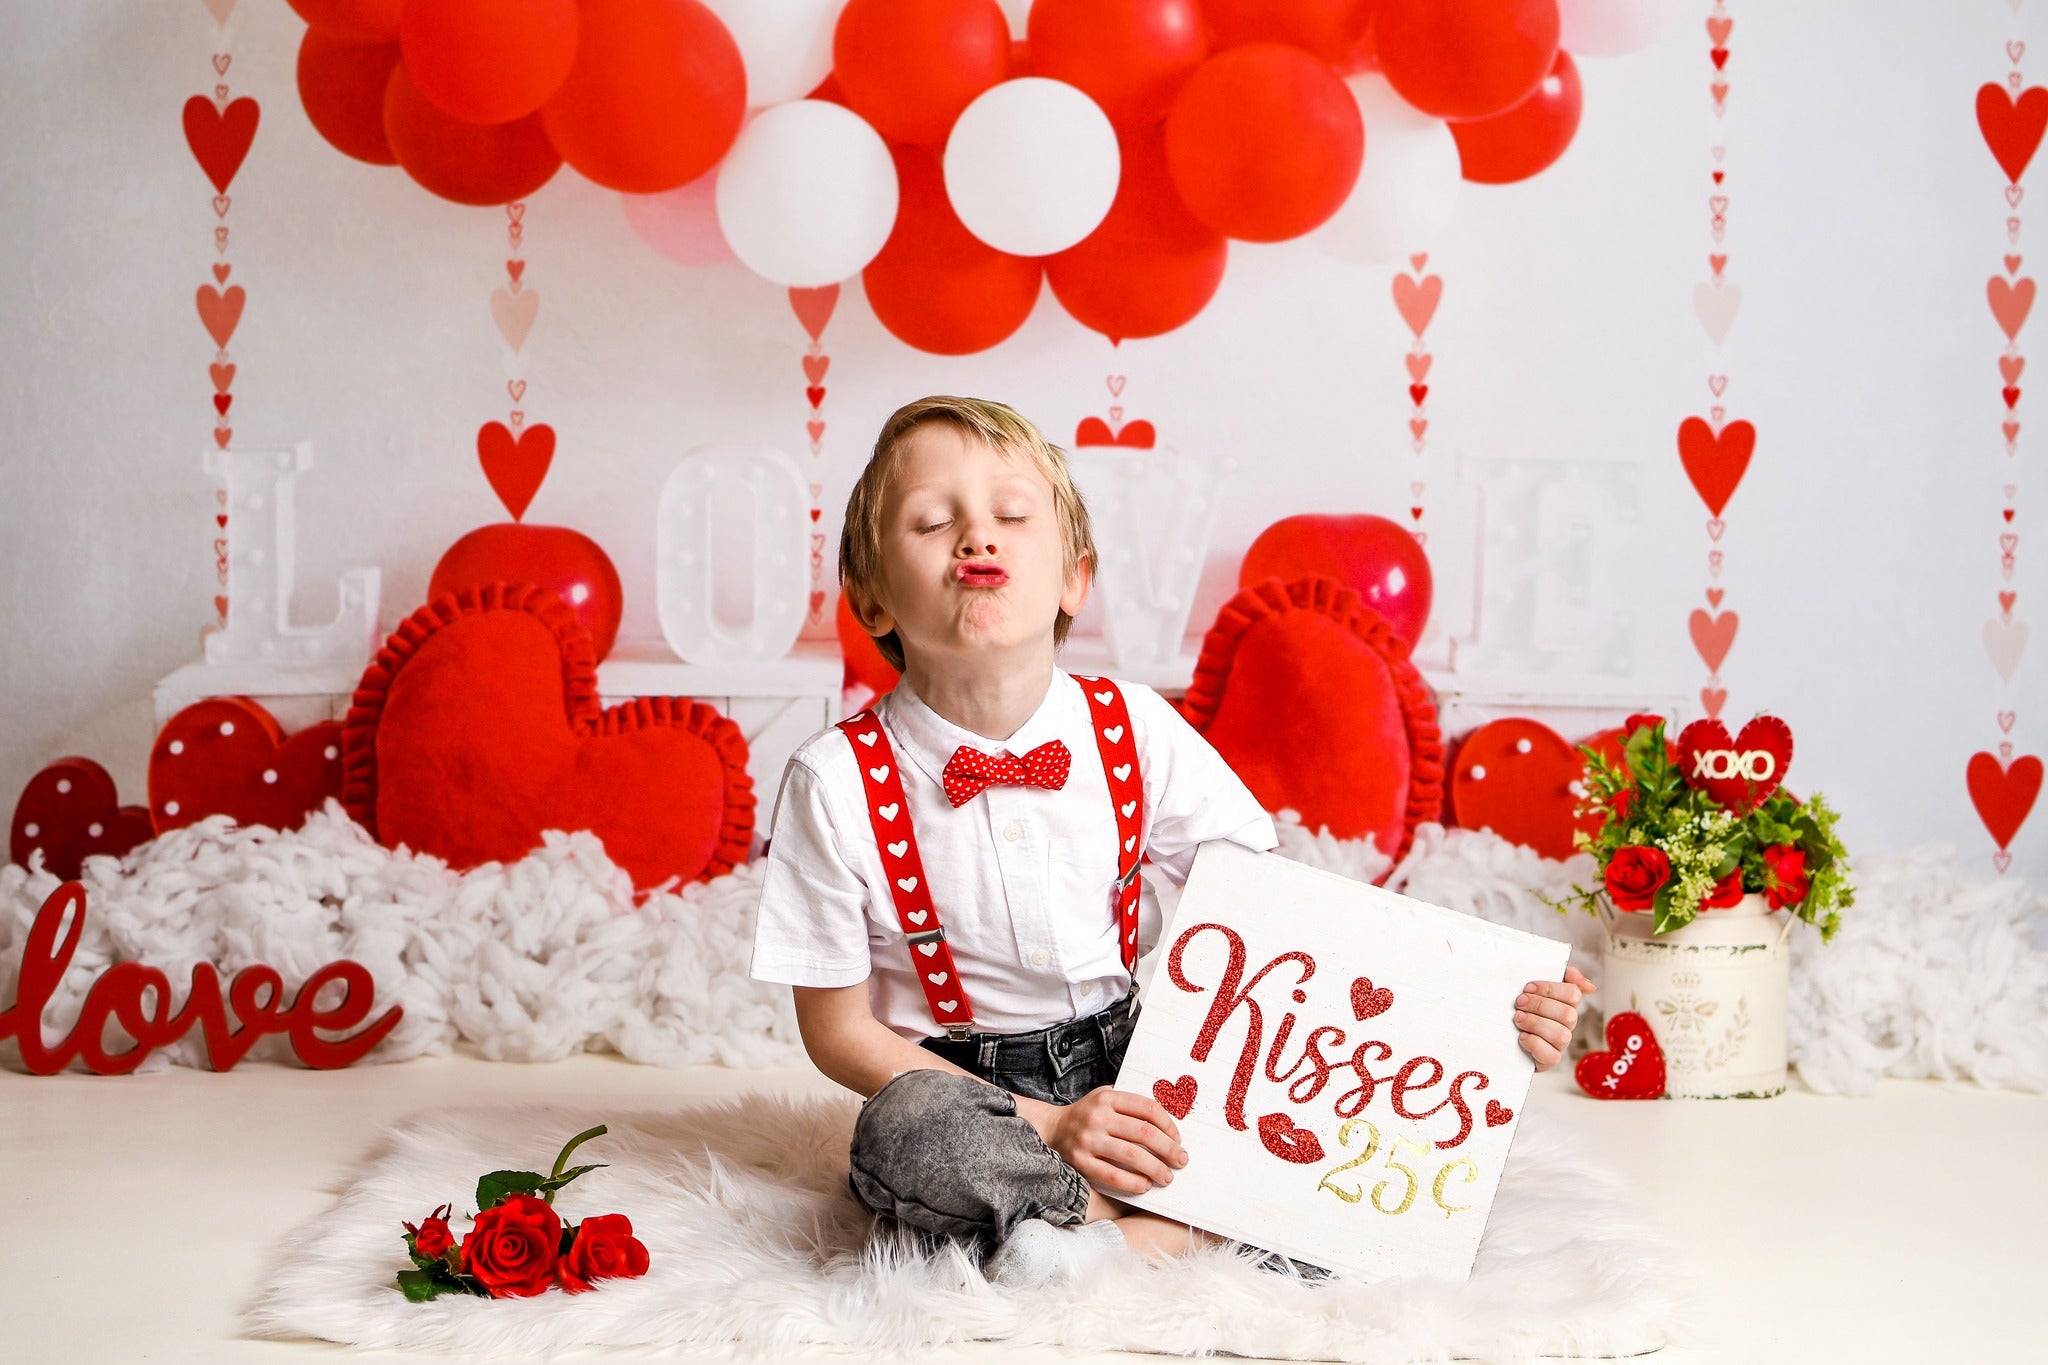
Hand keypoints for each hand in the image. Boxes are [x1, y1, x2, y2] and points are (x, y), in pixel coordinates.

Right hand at [1028, 1086, 1187, 1197]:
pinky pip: (1113, 1176)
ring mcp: (1088, 1140)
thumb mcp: (1105, 1097)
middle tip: (1181, 1160)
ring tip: (1166, 1177)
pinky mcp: (1081, 1162)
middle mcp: (1098, 1117)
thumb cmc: (1088, 1115)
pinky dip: (1133, 1183)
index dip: (1168, 1125)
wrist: (1051, 1129)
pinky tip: (1144, 1185)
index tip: (1178, 1139)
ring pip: (1132, 1156)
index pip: (1148, 1109)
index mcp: (1107, 1098)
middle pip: (1144, 1134)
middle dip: (1169, 1150)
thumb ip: (1130, 1105)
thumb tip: (1167, 1124)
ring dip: (1155, 1168)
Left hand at [1515, 965, 1596, 1070]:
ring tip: (1517, 1019)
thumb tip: (1589, 986)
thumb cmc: (1518, 1005)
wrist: (1497, 1032)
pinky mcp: (1547, 1061)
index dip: (1551, 989)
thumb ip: (1561, 975)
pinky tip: (1522, 1037)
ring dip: (1536, 1024)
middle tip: (1519, 1002)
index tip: (1528, 987)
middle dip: (1540, 1006)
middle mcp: (1565, 1024)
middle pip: (1568, 1015)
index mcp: (1565, 1003)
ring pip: (1562, 1036)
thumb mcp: (1533, 985)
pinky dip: (1535, 1044)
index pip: (1573, 994)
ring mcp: (1558, 1044)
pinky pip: (1552, 1056)